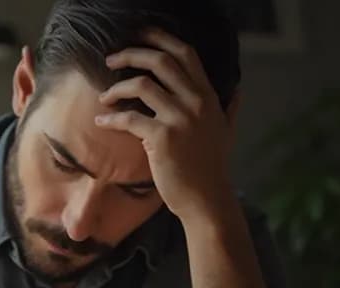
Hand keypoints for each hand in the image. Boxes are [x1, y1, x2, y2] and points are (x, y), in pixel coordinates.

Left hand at [93, 29, 237, 225]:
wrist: (206, 200)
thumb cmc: (212, 168)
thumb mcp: (226, 132)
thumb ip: (229, 108)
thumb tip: (238, 91)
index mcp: (208, 96)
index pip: (185, 54)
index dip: (160, 39)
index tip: (139, 35)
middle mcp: (196, 102)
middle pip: (160, 62)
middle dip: (131, 54)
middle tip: (111, 59)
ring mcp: (180, 119)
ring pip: (141, 85)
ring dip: (116, 88)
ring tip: (104, 98)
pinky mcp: (161, 138)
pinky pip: (129, 118)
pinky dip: (111, 118)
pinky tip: (102, 122)